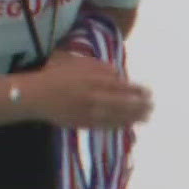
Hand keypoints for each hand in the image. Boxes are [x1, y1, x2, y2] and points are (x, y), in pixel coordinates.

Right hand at [22, 50, 151, 130]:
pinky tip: (128, 125)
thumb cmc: (56, 74)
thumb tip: (119, 75)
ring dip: (134, 117)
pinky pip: (106, 126)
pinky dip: (119, 125)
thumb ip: (101, 67)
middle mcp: (95, 96)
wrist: (36, 95)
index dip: (138, 91)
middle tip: (152, 107)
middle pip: (124, 103)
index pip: (123, 86)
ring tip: (146, 117)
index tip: (149, 92)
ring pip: (118, 117)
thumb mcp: (79, 63)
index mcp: (94, 79)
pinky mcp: (84, 123)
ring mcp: (90, 112)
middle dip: (140, 106)